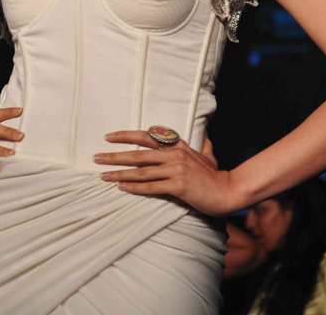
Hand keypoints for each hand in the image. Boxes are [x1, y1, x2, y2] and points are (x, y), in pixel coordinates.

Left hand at [93, 129, 234, 216]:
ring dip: (119, 173)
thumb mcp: (208, 154)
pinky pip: (151, 187)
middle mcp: (174, 154)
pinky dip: (134, 187)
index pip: (146, 136)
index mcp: (178, 145)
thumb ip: (203, 143)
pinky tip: (121, 187)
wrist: (228, 191)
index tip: (109, 137)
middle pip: (138, 153)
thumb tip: (206, 133)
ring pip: (141, 171)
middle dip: (115, 155)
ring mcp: (176, 170)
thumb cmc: (216, 175)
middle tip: (96, 157)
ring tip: (103, 175)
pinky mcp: (178, 186)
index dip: (126, 136)